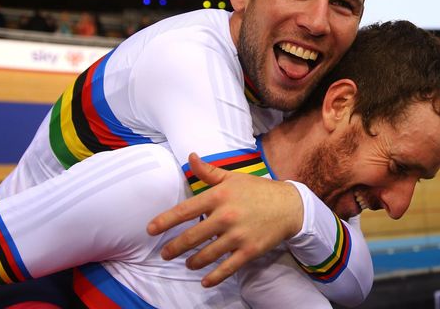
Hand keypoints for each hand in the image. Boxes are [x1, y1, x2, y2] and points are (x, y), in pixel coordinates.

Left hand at [146, 153, 303, 286]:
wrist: (289, 206)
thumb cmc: (257, 190)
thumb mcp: (233, 177)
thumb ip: (209, 171)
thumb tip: (190, 157)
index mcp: (219, 196)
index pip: (185, 210)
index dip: (165, 221)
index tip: (150, 229)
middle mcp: (225, 216)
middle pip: (191, 237)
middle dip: (174, 248)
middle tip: (165, 253)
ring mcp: (237, 236)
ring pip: (206, 255)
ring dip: (192, 262)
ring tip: (186, 263)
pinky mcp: (249, 251)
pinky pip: (227, 268)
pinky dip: (213, 277)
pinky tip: (204, 281)